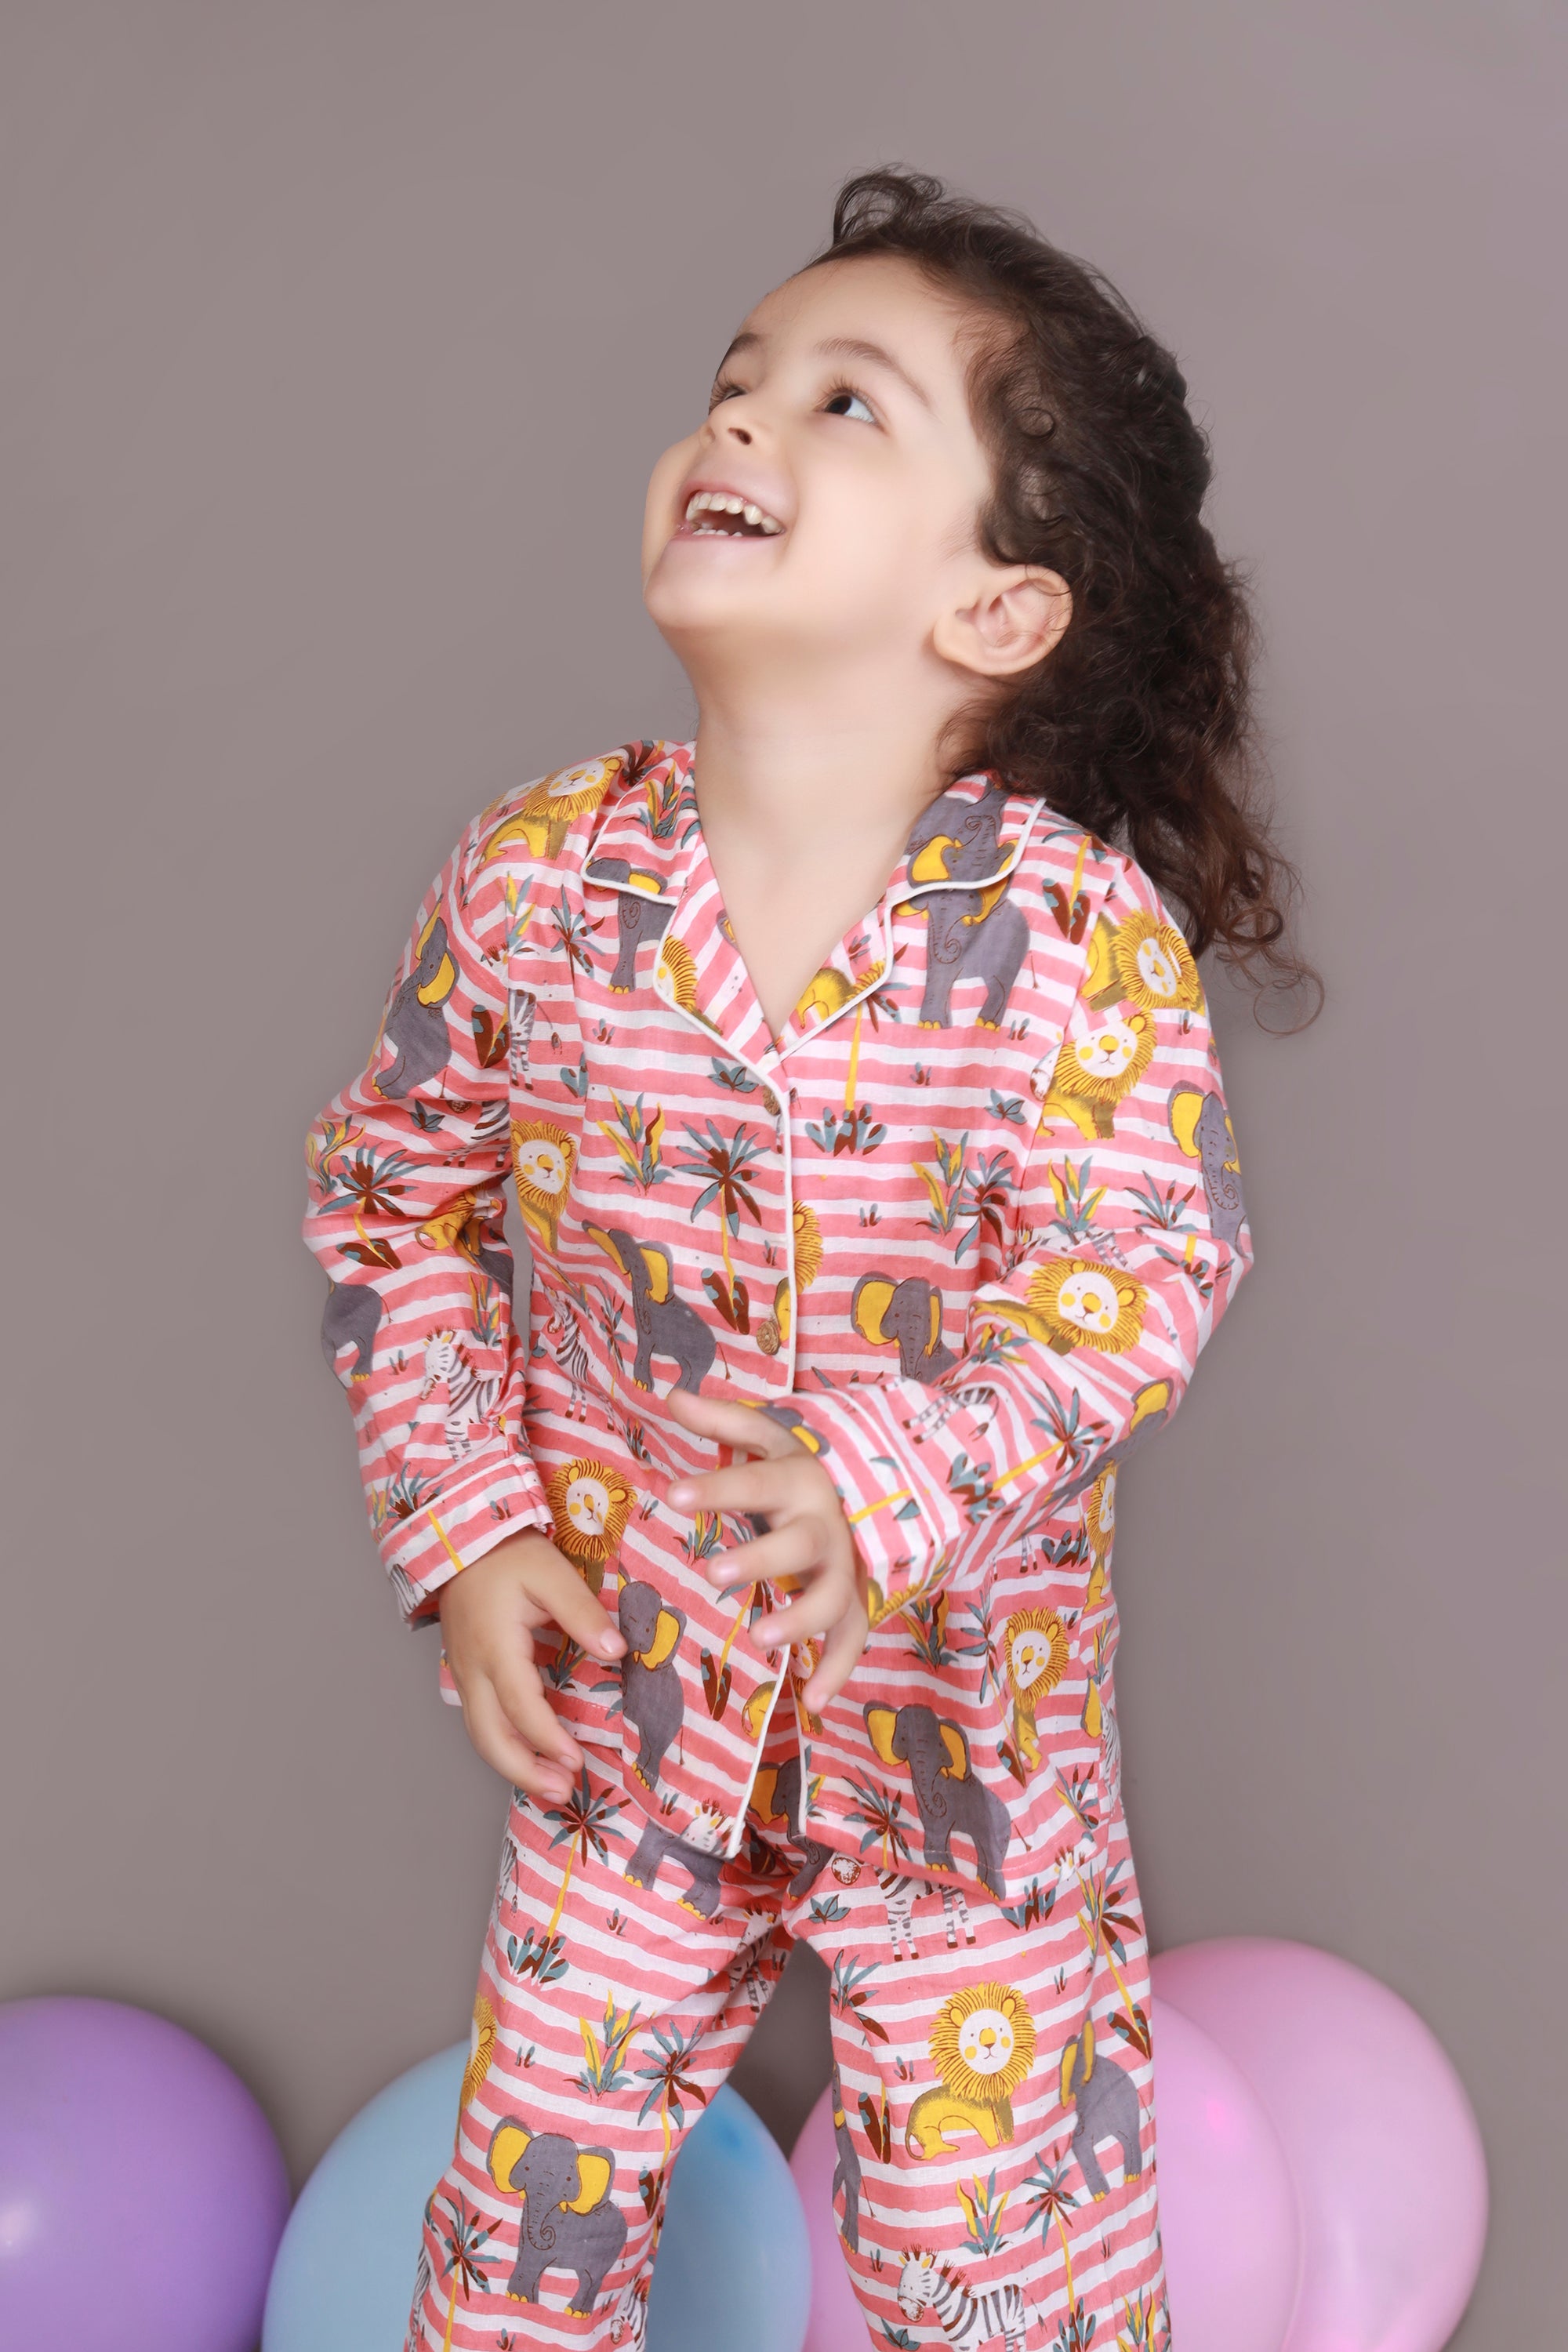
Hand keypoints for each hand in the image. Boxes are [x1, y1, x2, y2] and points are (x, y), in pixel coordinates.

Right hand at [437, 1530, 624, 1798]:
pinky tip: (532, 1758)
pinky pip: (482, 1721)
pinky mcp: (466, 1674)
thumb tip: (617, 1650)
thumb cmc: (507, 1555)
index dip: (547, 1738)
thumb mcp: (550, 1572)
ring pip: (481, 1736)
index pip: (519, 1705)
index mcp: (493, 1646)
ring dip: (514, 1766)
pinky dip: (505, 1747)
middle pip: (488, 1738)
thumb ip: (582, 1611)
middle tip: (562, 1793)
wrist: (459, 1542)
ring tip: (553, 1788)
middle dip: (523, 1772)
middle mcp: (472, 1669)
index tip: (575, 1760)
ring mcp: (464, 1675)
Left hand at [664, 1389, 869, 1709]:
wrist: (871, 1496)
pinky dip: (838, 1672)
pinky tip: (814, 1703)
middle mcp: (826, 1525)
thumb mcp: (766, 1438)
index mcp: (799, 1479)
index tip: (673, 1494)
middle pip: (800, 1543)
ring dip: (801, 1620)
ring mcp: (844, 1569)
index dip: (717, 1487)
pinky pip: (854, 1640)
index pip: (755, 1479)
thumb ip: (721, 1419)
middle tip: (715, 1572)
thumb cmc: (797, 1471)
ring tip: (761, 1639)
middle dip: (761, 1558)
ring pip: (833, 1597)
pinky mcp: (854, 1605)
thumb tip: (669, 1393)